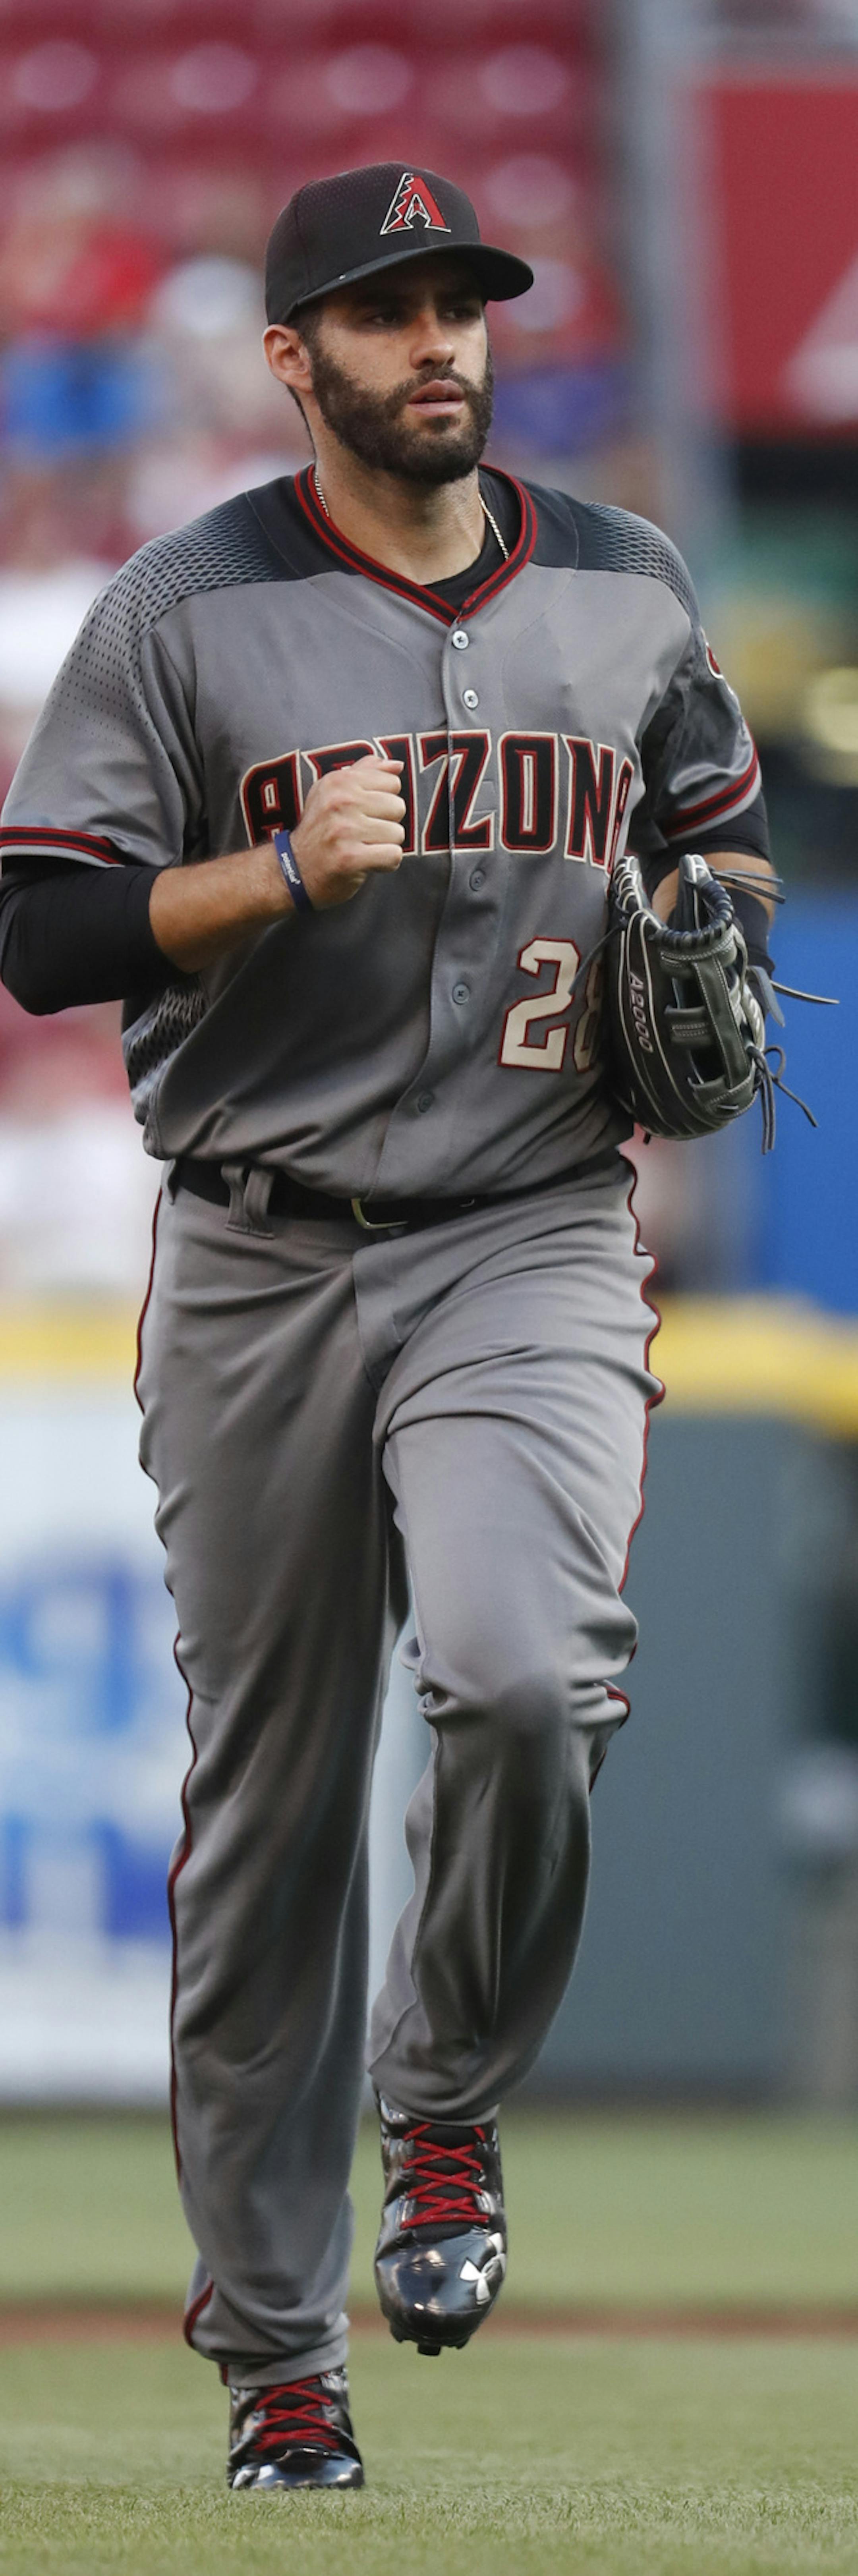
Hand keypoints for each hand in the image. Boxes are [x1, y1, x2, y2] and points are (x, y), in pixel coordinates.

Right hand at [290, 755, 405, 908]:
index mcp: (339, 780)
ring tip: (362, 848)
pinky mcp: (350, 858)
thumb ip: (366, 773)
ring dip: (385, 846)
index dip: (382, 802)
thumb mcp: (333, 792)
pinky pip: (393, 856)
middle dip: (386, 824)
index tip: (363, 814)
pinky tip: (367, 863)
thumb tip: (397, 764)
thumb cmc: (320, 830)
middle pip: (398, 807)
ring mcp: (344, 830)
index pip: (392, 783)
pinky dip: (385, 864)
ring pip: (398, 833)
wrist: (295, 870)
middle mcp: (340, 801)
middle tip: (362, 834)